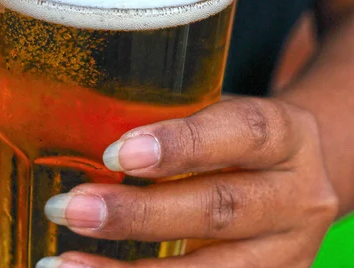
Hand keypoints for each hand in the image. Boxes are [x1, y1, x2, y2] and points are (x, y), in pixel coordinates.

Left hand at [39, 97, 337, 266]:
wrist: (301, 178)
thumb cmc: (241, 139)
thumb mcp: (225, 115)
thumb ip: (178, 124)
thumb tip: (90, 135)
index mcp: (288, 135)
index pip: (243, 133)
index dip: (181, 143)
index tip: (116, 154)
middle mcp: (298, 195)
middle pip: (222, 208)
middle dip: (141, 214)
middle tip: (74, 209)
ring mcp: (291, 251)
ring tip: (67, 263)